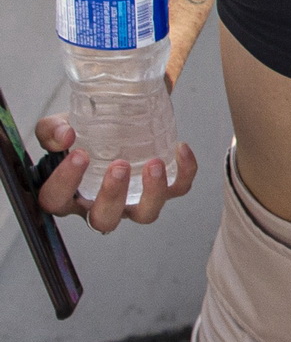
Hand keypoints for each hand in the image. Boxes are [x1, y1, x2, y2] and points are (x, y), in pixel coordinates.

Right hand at [34, 115, 196, 230]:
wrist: (111, 121)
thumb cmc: (81, 133)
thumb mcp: (60, 128)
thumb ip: (53, 130)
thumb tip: (65, 135)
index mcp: (70, 194)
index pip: (57, 200)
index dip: (66, 184)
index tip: (80, 155)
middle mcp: (102, 205)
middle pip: (104, 220)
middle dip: (113, 196)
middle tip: (119, 166)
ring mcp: (134, 201)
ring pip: (145, 214)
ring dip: (152, 193)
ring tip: (154, 163)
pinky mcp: (162, 189)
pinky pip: (178, 189)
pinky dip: (185, 172)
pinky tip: (180, 148)